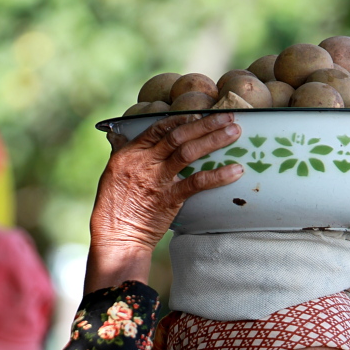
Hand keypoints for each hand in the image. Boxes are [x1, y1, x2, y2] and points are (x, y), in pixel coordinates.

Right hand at [90, 112, 242, 252]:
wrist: (116, 236)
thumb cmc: (114, 207)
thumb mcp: (113, 173)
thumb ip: (125, 154)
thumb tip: (124, 136)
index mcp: (130, 153)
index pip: (158, 128)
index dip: (181, 119)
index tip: (200, 113)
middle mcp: (143, 162)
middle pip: (177, 135)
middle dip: (205, 123)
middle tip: (227, 116)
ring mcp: (157, 180)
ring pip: (188, 152)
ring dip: (213, 139)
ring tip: (234, 132)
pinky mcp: (169, 199)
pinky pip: (197, 183)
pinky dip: (218, 176)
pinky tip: (235, 170)